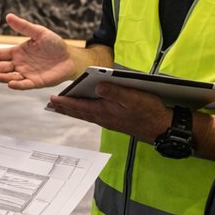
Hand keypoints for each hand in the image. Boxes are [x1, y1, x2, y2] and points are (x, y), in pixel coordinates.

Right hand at [0, 13, 74, 89]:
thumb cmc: (55, 44)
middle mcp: (20, 64)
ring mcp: (27, 74)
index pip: (0, 54)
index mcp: (18, 52)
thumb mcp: (39, 32)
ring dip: (2, 77)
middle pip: (2, 67)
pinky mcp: (36, 82)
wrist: (70, 58)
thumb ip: (24, 26)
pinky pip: (24, 84)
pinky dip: (17, 85)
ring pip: (11, 76)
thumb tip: (8, 16)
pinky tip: (10, 84)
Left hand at [45, 82, 169, 141]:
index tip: (52, 99)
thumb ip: (115, 92)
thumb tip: (98, 86)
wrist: (162, 128)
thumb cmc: (149, 112)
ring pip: (87, 115)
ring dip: (74, 111)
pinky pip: (95, 117)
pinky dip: (86, 113)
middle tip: (52, 105)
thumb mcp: (133, 97)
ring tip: (64, 108)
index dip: (66, 102)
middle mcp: (105, 118)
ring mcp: (110, 121)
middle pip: (80, 112)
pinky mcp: (117, 122)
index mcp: (105, 111)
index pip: (80, 106)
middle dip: (66, 107)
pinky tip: (87, 111)